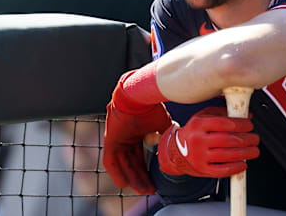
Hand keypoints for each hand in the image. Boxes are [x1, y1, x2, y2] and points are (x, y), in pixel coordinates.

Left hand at [102, 73, 172, 194]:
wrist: (139, 95)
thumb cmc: (151, 106)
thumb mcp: (162, 124)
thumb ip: (166, 136)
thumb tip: (175, 145)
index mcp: (138, 133)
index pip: (141, 156)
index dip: (147, 169)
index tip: (155, 181)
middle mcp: (126, 138)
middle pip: (133, 162)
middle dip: (141, 177)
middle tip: (149, 190)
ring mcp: (117, 139)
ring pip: (123, 164)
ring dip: (132, 178)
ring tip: (141, 190)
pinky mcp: (110, 140)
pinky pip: (110, 161)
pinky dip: (116, 172)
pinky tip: (125, 183)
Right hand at [158, 107, 259, 177]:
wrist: (176, 151)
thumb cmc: (194, 132)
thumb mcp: (203, 116)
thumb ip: (223, 113)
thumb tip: (246, 116)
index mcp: (198, 124)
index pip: (222, 123)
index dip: (240, 124)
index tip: (250, 125)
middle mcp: (197, 140)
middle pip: (227, 140)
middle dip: (247, 139)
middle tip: (255, 138)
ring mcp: (199, 156)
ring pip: (227, 155)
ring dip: (245, 153)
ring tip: (254, 150)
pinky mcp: (202, 169)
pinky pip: (222, 170)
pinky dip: (236, 168)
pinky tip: (244, 163)